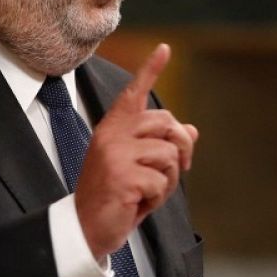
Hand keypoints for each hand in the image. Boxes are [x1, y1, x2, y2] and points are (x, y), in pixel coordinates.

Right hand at [75, 43, 197, 258]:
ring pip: (169, 155)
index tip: (164, 49)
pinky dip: (158, 197)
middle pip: (166, 123)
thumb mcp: (137, 167)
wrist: (85, 228)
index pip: (133, 95)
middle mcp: (111, 136)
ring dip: (169, 180)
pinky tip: (139, 204)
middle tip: (181, 168)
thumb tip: (191, 130)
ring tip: (147, 192)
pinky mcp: (122, 176)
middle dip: (182, 146)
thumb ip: (159, 147)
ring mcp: (115, 155)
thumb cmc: (112, 197)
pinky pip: (162, 181)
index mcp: (112, 129)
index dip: (150, 71)